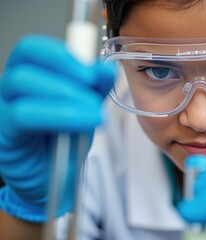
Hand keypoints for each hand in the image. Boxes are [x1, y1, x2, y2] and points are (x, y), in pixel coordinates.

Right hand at [0, 35, 114, 221]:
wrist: (55, 178)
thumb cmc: (65, 142)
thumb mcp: (86, 109)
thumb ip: (94, 88)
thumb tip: (105, 69)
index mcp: (32, 76)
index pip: (34, 48)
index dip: (62, 54)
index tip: (91, 72)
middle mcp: (12, 88)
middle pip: (26, 59)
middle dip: (67, 70)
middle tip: (94, 90)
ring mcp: (3, 108)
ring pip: (22, 82)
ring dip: (66, 94)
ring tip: (94, 113)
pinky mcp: (3, 133)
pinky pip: (21, 114)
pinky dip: (58, 115)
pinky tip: (83, 124)